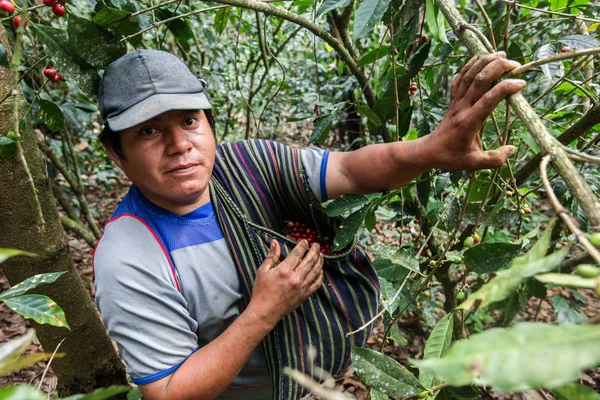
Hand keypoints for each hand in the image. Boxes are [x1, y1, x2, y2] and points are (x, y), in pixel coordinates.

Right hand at [247, 239, 323, 328]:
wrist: (265, 312)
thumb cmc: (261, 291)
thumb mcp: (263, 271)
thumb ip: (271, 256)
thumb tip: (275, 242)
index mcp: (284, 270)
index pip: (298, 253)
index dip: (303, 246)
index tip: (305, 241)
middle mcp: (295, 278)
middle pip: (310, 260)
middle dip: (315, 250)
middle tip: (317, 245)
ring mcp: (302, 287)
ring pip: (316, 271)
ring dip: (319, 261)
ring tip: (320, 255)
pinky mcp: (305, 295)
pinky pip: (317, 283)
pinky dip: (320, 275)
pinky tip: (320, 270)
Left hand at [424, 51, 525, 170]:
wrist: (429, 151)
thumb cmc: (452, 158)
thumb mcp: (474, 164)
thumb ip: (495, 159)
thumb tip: (512, 149)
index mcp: (470, 121)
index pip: (490, 98)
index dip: (506, 88)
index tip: (522, 83)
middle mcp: (462, 107)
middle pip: (480, 80)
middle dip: (498, 68)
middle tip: (515, 65)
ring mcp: (456, 102)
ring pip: (469, 75)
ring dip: (485, 62)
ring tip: (502, 54)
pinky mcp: (452, 100)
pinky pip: (460, 78)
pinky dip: (469, 65)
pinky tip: (480, 57)